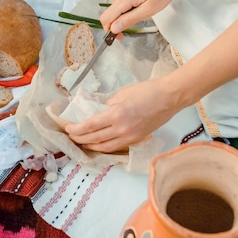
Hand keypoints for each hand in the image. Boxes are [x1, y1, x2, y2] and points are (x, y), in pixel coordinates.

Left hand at [65, 78, 179, 152]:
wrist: (169, 98)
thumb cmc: (147, 91)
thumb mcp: (122, 94)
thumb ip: (107, 104)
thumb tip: (96, 112)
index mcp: (116, 114)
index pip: (90, 126)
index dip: (76, 129)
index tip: (67, 128)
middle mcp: (122, 129)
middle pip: (94, 139)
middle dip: (80, 138)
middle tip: (71, 136)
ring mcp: (130, 137)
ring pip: (104, 147)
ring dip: (90, 145)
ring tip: (82, 142)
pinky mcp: (136, 140)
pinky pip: (116, 146)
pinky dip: (104, 146)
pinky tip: (99, 143)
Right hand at [100, 0, 181, 33]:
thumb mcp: (148, 10)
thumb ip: (129, 20)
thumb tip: (114, 29)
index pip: (106, 19)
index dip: (110, 31)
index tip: (120, 37)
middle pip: (110, 14)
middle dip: (118, 23)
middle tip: (133, 27)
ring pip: (116, 8)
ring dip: (124, 15)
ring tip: (141, 13)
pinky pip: (121, 0)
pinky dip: (126, 7)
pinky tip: (140, 5)